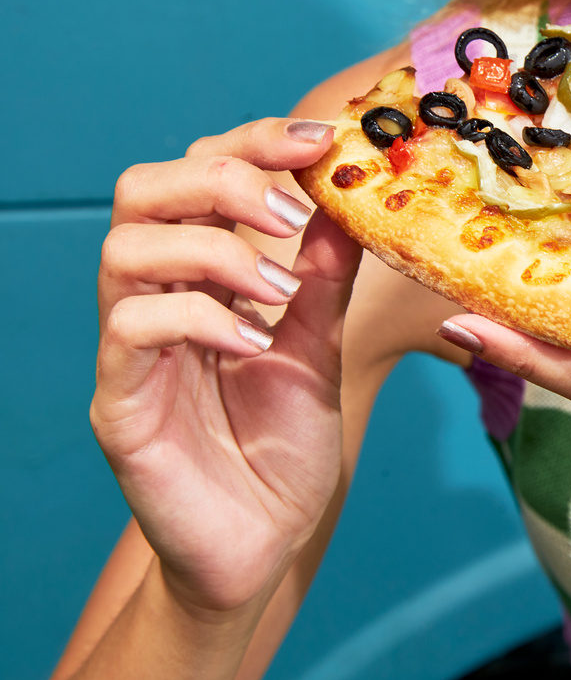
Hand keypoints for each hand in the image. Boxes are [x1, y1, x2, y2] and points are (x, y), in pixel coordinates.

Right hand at [92, 118, 361, 614]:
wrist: (263, 540)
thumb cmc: (283, 443)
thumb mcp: (318, 346)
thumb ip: (324, 277)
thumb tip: (341, 197)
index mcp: (200, 273)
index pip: (199, 172)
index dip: (253, 142)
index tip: (320, 139)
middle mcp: (155, 295)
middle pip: (143, 189)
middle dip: (222, 178)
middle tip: (290, 214)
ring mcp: (129, 347)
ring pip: (127, 249)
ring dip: (214, 249)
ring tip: (278, 289)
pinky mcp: (119, 400)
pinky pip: (133, 328)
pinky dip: (201, 318)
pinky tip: (255, 344)